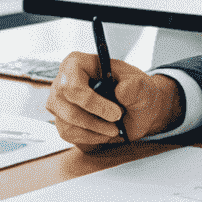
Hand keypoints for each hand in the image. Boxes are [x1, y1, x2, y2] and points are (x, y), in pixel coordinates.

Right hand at [46, 52, 182, 146]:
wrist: (139, 107)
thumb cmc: (136, 90)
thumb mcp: (141, 85)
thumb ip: (134, 86)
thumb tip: (120, 91)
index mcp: (77, 64)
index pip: (73, 86)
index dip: (93, 103)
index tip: (115, 113)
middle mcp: (63, 81)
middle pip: (69, 108)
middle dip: (95, 122)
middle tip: (116, 126)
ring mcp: (59, 101)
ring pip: (68, 124)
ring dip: (95, 132)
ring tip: (113, 129)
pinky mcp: (62, 119)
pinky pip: (68, 134)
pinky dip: (90, 138)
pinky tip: (104, 133)